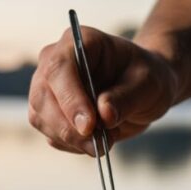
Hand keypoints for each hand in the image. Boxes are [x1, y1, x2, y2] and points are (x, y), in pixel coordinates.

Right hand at [28, 26, 179, 155]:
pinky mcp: (48, 114)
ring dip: (73, 140)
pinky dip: (74, 145)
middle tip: (100, 143)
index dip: (70, 99)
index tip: (89, 126)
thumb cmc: (145, 77)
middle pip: (43, 97)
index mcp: (78, 42)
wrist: (142, 90)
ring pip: (42, 119)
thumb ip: (126, 97)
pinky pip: (52, 135)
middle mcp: (55, 62)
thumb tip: (104, 115)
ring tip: (106, 141)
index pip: (60, 68)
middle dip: (69, 127)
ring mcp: (47, 88)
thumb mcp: (148, 84)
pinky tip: (96, 140)